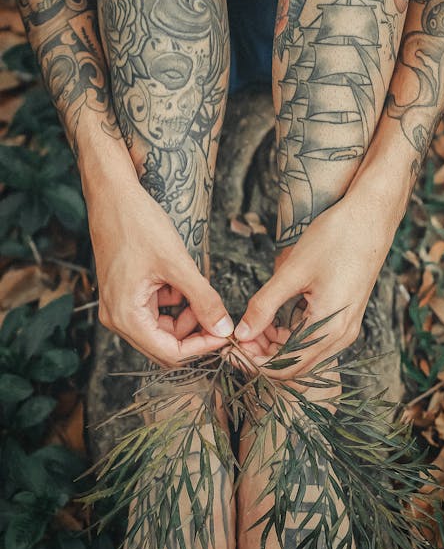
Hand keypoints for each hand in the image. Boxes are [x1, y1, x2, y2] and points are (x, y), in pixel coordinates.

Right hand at [85, 174, 233, 366]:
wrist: (113, 195)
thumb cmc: (138, 224)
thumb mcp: (177, 263)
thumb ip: (203, 299)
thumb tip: (224, 329)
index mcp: (125, 316)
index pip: (170, 353)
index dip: (202, 347)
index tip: (226, 333)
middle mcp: (118, 318)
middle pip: (166, 344)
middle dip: (196, 331)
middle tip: (220, 313)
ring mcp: (121, 306)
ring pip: (164, 327)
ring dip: (187, 313)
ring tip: (198, 285)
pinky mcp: (127, 294)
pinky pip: (157, 309)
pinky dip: (176, 299)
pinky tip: (181, 277)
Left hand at [234, 187, 398, 378]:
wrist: (371, 217)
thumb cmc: (336, 239)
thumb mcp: (293, 272)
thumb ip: (264, 305)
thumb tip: (241, 333)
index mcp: (329, 329)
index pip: (284, 367)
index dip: (253, 363)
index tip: (230, 347)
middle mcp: (341, 336)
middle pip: (294, 365)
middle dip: (261, 354)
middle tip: (237, 334)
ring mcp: (345, 327)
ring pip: (302, 352)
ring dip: (274, 344)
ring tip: (250, 323)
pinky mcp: (344, 316)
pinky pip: (313, 338)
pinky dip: (289, 334)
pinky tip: (271, 317)